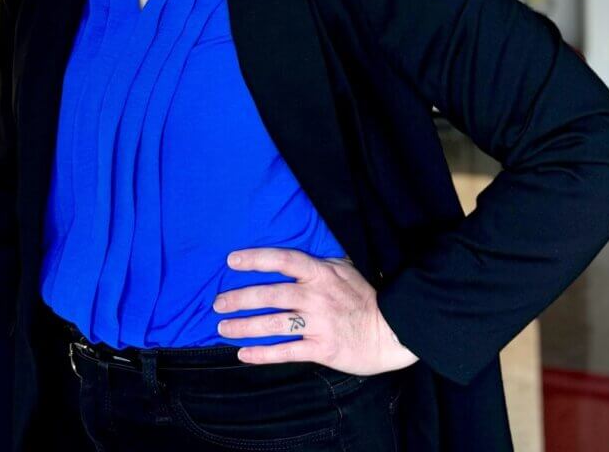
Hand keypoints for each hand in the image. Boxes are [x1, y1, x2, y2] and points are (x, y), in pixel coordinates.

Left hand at [213, 247, 418, 374]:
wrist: (390, 331)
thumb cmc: (365, 297)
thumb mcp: (344, 268)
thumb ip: (319, 263)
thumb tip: (294, 255)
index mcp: (320, 273)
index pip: (283, 260)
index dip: (256, 259)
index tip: (232, 260)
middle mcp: (315, 296)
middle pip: (270, 294)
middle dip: (240, 298)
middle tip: (217, 302)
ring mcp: (317, 323)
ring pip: (273, 324)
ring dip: (244, 326)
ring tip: (222, 327)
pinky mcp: (321, 349)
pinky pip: (286, 351)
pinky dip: (262, 354)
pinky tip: (243, 354)